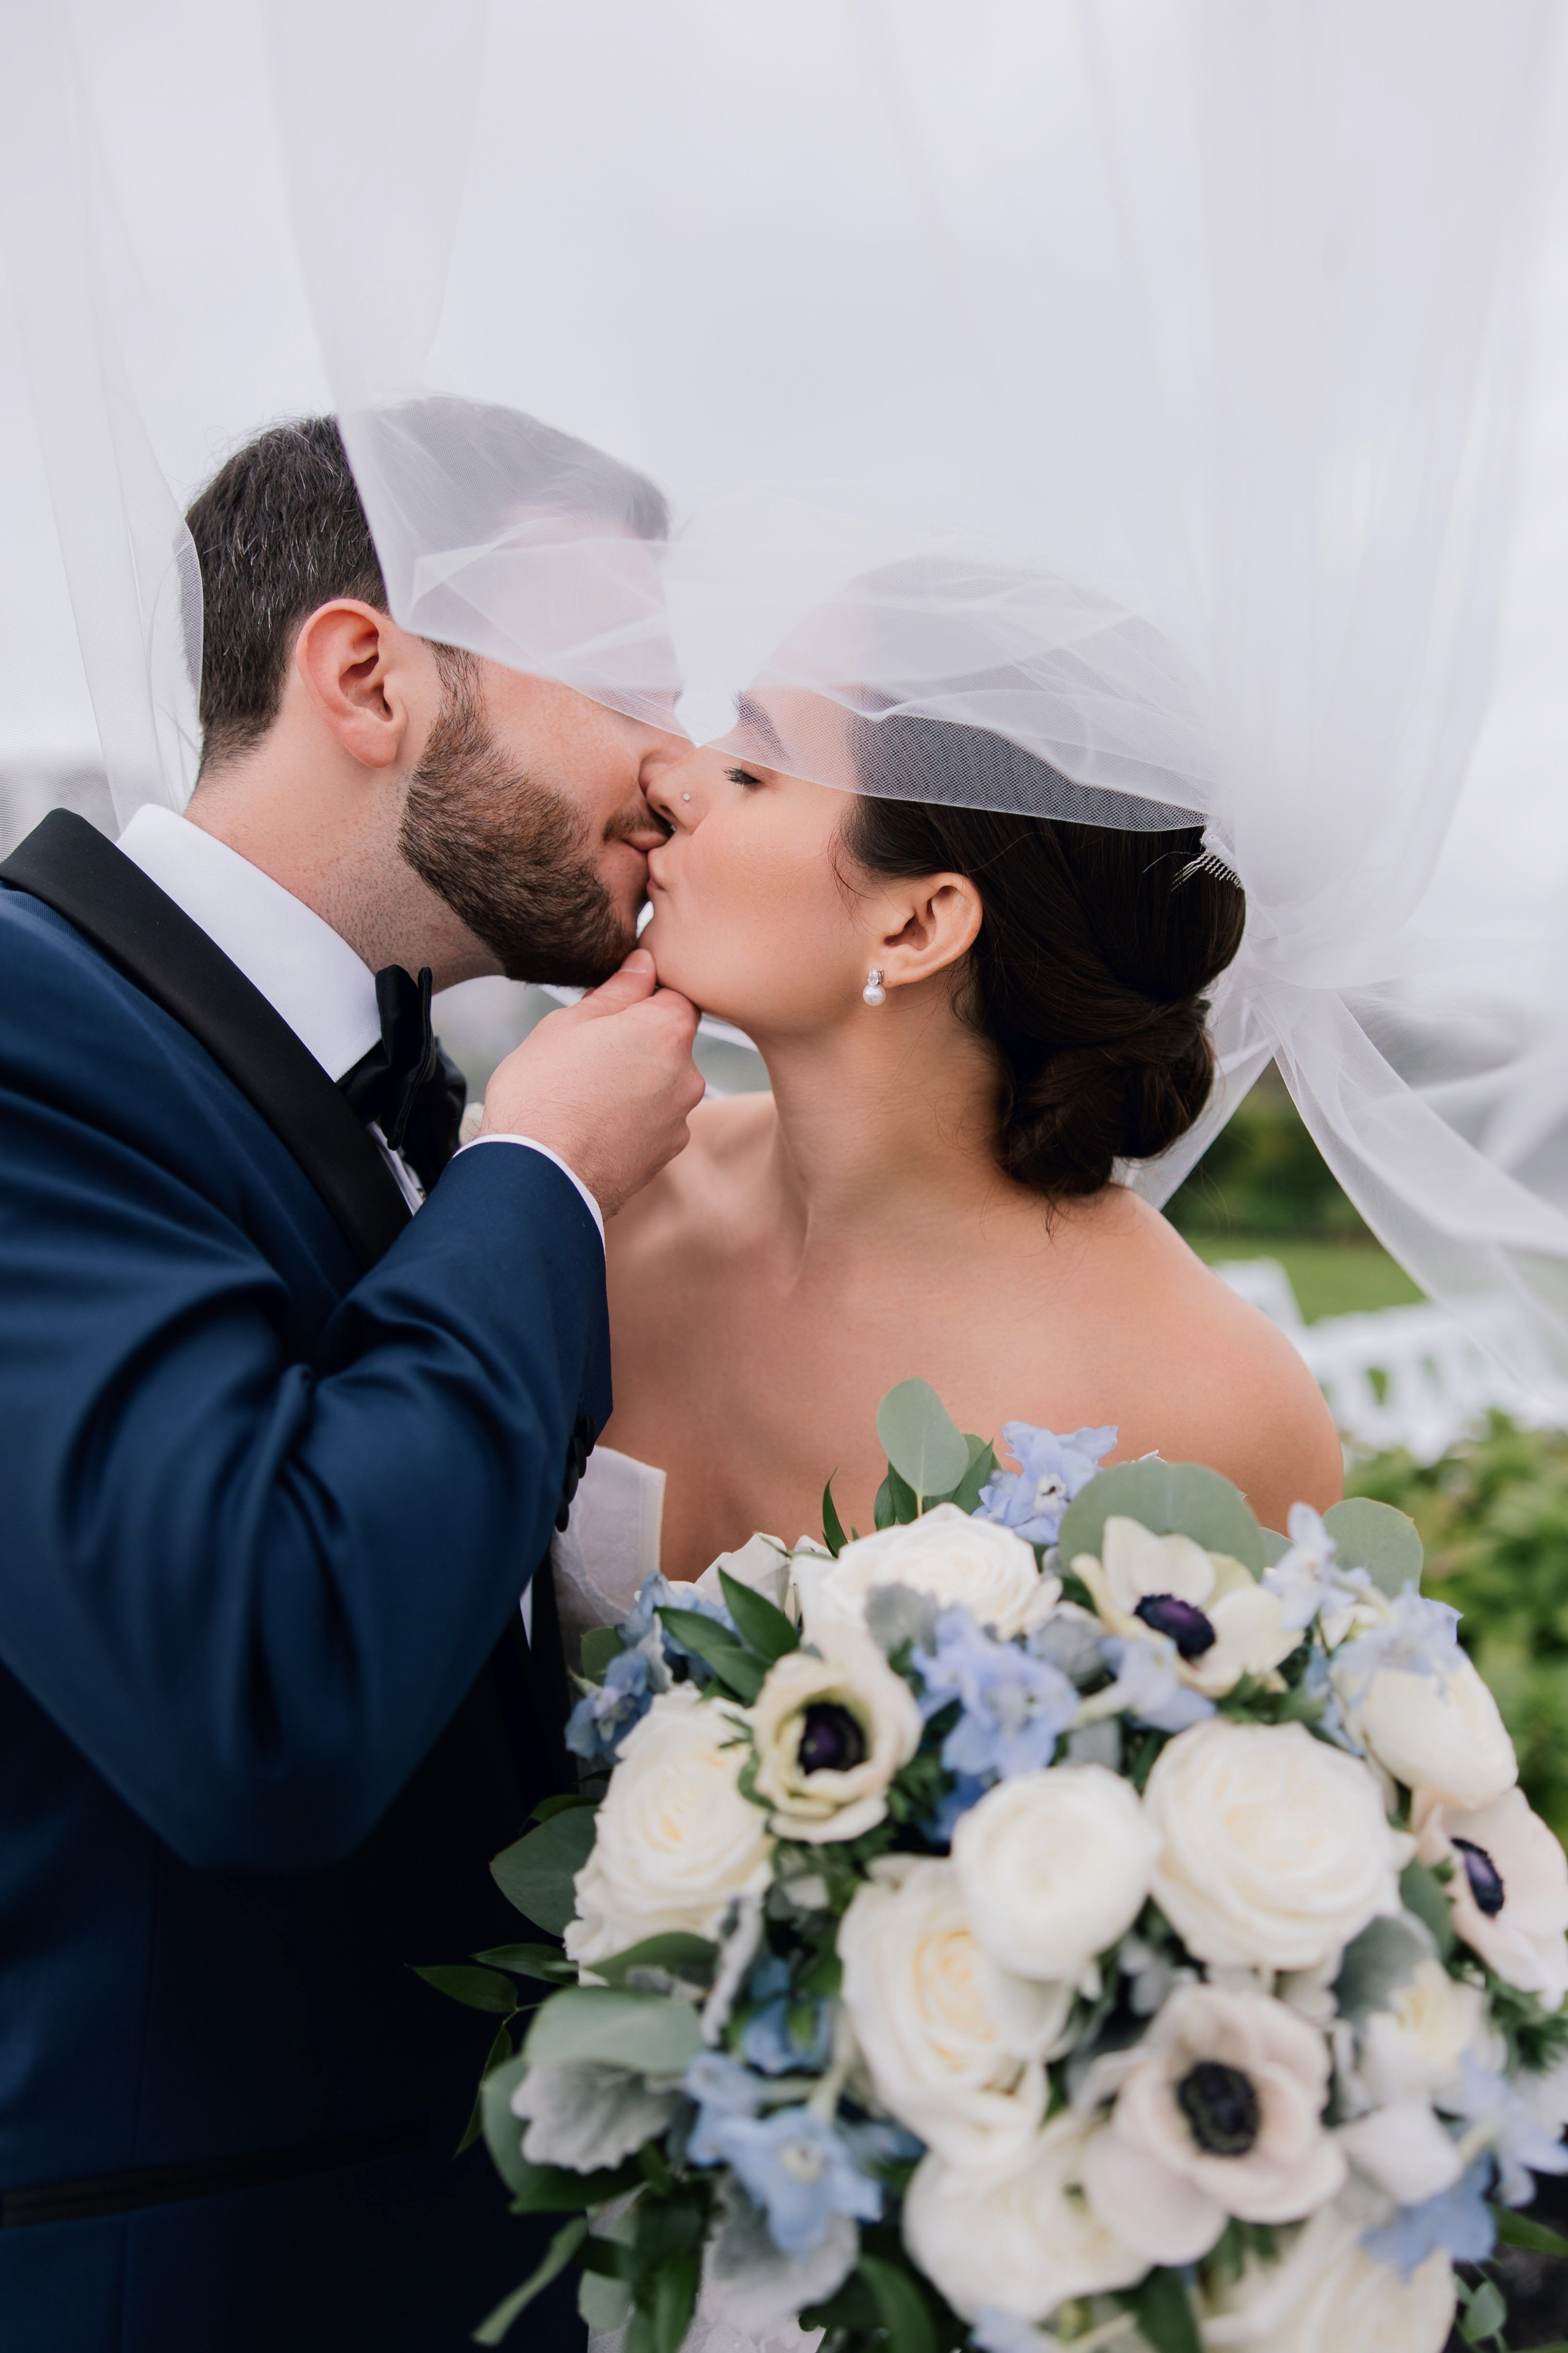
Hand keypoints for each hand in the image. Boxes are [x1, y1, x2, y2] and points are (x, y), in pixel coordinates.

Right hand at [480, 950, 702, 1217]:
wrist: (537, 1178)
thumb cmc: (543, 1093)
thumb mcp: (568, 1025)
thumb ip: (617, 992)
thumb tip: (645, 964)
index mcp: (667, 1031)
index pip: (674, 995)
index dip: (642, 998)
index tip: (609, 1012)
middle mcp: (687, 1075)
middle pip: (669, 1043)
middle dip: (636, 1044)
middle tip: (586, 1057)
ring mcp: (680, 1119)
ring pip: (660, 1085)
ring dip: (633, 1085)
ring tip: (584, 1097)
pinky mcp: (666, 1155)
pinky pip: (652, 1123)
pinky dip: (630, 1121)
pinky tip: (592, 1127)